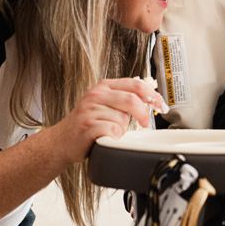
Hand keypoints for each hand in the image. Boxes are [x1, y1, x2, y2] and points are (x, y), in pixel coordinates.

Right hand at [47, 78, 165, 165]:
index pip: (136, 84)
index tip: (161, 106)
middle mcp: (96, 95)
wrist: (62, 141)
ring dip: (122, 130)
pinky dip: (114, 138)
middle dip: (143, 114)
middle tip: (146, 124)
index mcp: (105, 87)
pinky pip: (112, 131)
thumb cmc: (87, 124)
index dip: (153, 95)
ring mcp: (90, 110)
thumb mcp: (106, 105)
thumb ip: (125, 99)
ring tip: (110, 132)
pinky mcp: (86, 126)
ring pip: (122, 119)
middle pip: (131, 100)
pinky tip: (105, 138)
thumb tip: (151, 97)